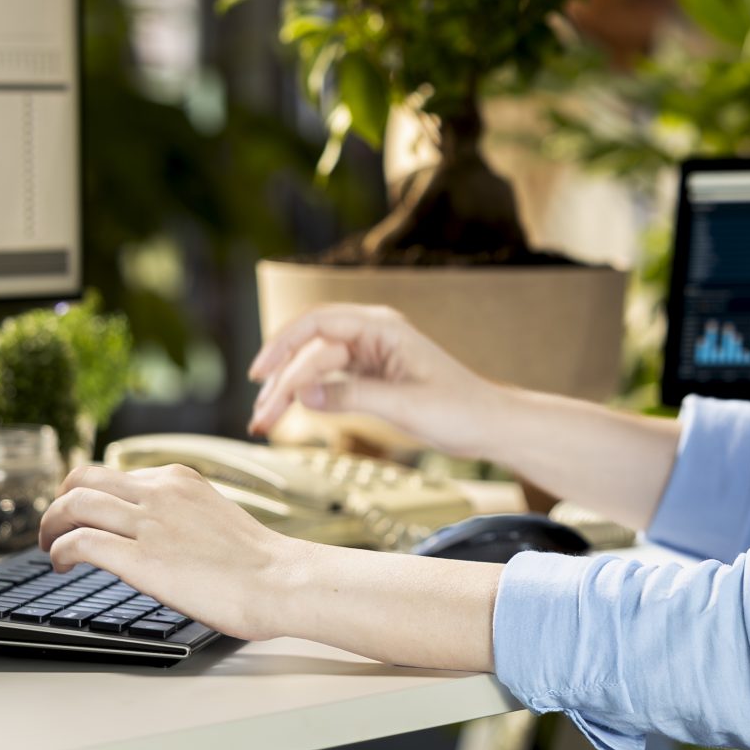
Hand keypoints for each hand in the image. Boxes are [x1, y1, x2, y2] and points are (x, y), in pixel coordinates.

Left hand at [39, 462, 311, 641]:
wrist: (280, 581)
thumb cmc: (258, 563)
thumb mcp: (214, 516)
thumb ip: (180, 514)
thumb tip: (155, 534)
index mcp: (179, 478)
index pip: (114, 474)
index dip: (87, 494)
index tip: (81, 515)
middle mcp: (160, 491)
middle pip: (83, 477)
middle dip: (59, 502)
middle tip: (54, 527)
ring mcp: (149, 522)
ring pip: (74, 504)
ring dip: (51, 525)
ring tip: (49, 546)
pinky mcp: (141, 557)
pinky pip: (81, 541)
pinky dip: (61, 549)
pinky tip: (61, 563)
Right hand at [246, 302, 502, 454]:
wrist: (489, 425)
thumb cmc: (459, 410)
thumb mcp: (404, 405)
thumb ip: (352, 397)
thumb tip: (304, 394)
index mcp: (382, 327)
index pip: (318, 324)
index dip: (282, 345)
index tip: (259, 374)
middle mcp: (372, 334)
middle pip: (311, 349)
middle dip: (281, 380)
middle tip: (259, 416)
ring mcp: (371, 355)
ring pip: (316, 368)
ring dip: (289, 392)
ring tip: (264, 422)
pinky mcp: (371, 376)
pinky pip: (329, 382)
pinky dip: (308, 398)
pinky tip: (290, 415)